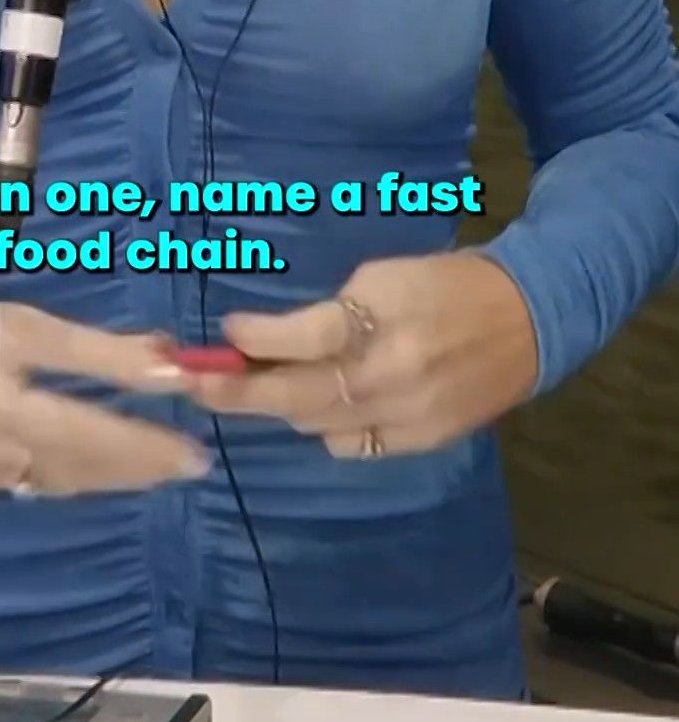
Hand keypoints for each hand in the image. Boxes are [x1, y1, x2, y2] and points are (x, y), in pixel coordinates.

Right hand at [0, 293, 207, 492]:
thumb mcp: (25, 326)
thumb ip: (97, 350)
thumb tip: (166, 358)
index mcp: (20, 409)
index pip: (102, 435)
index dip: (150, 444)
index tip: (194, 449)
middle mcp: (10, 453)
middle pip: (91, 466)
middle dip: (143, 466)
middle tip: (190, 464)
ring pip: (68, 480)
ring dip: (116, 476)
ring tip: (157, 469)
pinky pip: (41, 483)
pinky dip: (78, 476)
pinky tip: (98, 470)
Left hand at [183, 250, 538, 458]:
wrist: (527, 320)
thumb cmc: (446, 283)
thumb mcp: (384, 276)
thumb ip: (330, 312)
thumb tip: (269, 341)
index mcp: (384, 322)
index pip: (305, 338)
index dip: (257, 339)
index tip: (224, 333)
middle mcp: (390, 377)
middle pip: (297, 394)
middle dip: (238, 392)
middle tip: (194, 384)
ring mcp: (405, 418)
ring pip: (316, 424)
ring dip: (278, 406)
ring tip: (247, 389)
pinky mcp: (419, 444)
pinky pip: (352, 445)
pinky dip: (325, 426)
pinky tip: (317, 404)